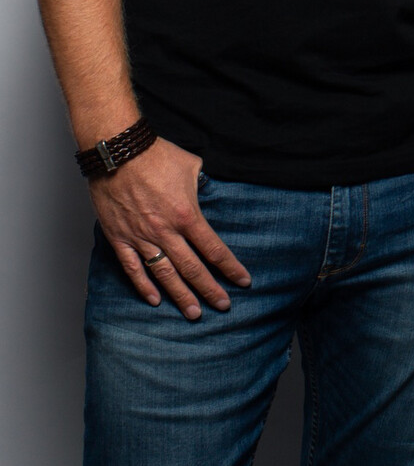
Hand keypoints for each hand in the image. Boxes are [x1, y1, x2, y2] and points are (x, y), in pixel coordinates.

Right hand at [88, 136, 249, 318]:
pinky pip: (132, 268)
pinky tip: (154, 300)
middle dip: (210, 290)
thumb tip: (209, 193)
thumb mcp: (193, 167)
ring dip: (180, 296)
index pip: (214, 250)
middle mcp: (165, 231)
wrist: (118, 152)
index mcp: (187, 215)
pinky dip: (143, 286)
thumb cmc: (157, 156)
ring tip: (194, 313)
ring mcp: (140, 237)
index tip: (243, 282)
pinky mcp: (119, 238)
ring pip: (164, 274)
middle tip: (223, 306)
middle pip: (192, 269)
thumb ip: (204, 186)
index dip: (230, 268)